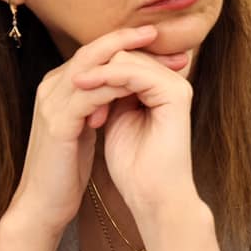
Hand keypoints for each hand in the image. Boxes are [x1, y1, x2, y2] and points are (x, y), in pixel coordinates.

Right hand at [4, 25, 187, 237]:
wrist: (42, 204)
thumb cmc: (65, 169)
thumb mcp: (85, 128)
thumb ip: (98, 105)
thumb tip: (126, 89)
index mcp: (58, 87)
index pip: (93, 54)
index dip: (124, 44)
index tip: (158, 45)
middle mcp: (51, 88)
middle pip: (91, 51)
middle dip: (127, 40)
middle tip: (158, 35)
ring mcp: (50, 103)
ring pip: (91, 67)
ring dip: (128, 61)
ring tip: (158, 59)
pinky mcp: (57, 122)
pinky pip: (91, 95)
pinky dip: (116, 88)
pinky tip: (141, 88)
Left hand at [72, 47, 199, 233]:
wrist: (151, 196)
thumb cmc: (132, 166)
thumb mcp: (115, 120)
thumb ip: (110, 94)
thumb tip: (90, 70)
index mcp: (160, 88)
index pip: (125, 58)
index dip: (96, 67)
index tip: (74, 87)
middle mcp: (171, 83)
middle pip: (125, 53)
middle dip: (95, 67)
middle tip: (75, 89)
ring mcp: (176, 86)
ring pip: (128, 58)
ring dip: (96, 71)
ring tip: (76, 88)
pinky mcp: (175, 95)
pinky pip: (135, 72)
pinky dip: (106, 77)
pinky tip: (84, 86)